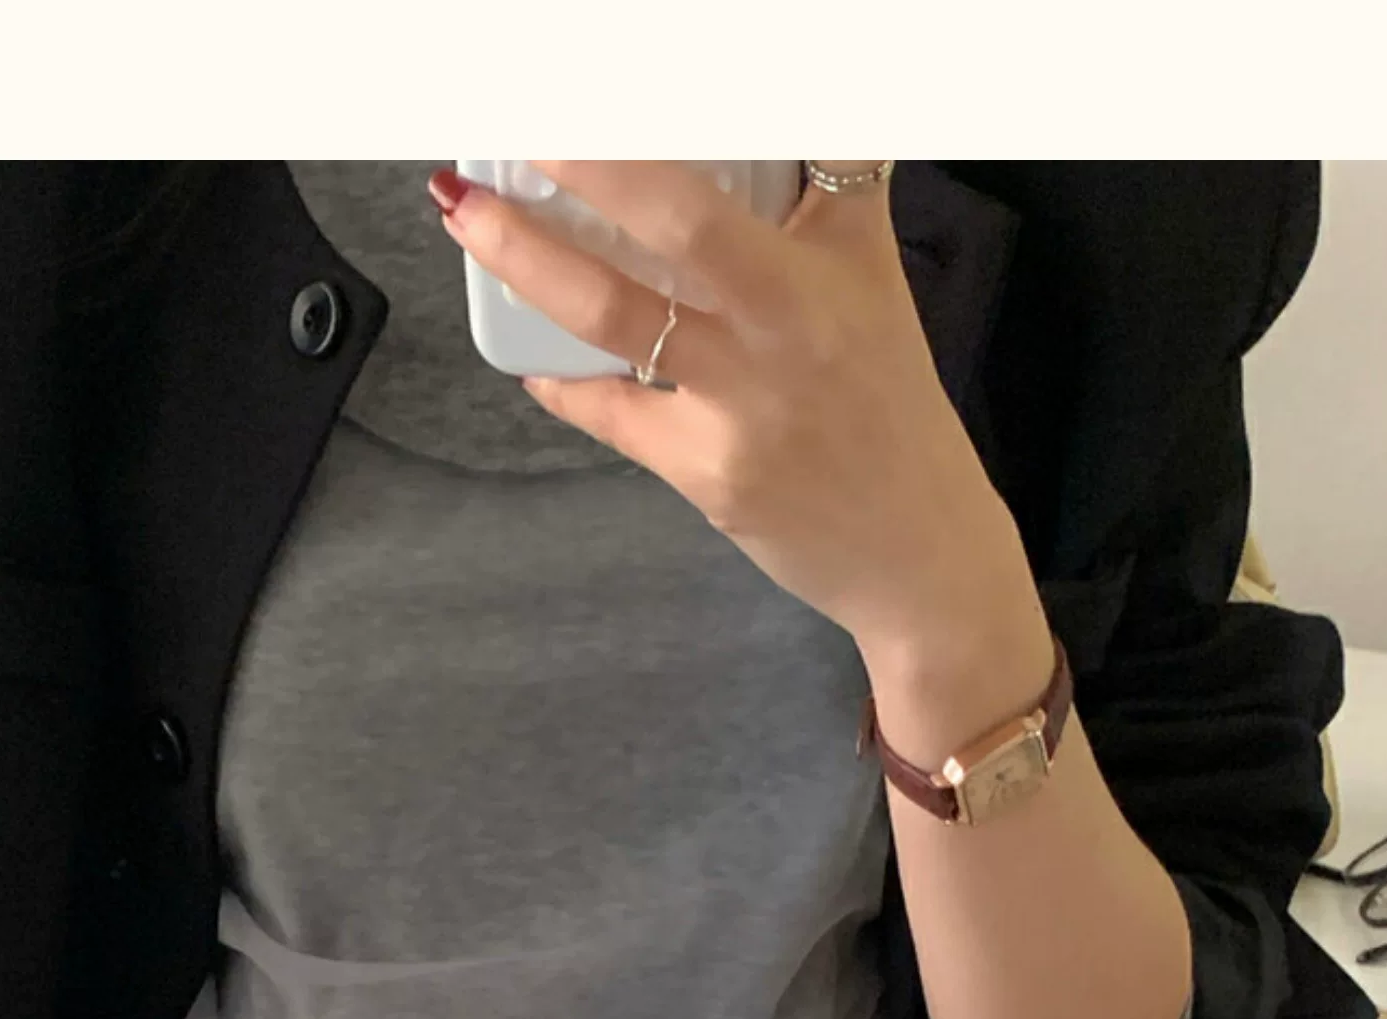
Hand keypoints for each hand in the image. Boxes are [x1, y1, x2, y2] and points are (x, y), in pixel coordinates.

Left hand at [432, 160, 1047, 735]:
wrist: (918, 550)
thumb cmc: (887, 406)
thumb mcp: (869, 276)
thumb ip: (827, 192)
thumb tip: (783, 136)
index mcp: (830, 261)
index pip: (761, 161)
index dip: (658, 137)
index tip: (587, 100)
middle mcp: (789, 322)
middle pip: (676, 222)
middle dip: (584, 163)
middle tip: (513, 127)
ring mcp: (744, 401)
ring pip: (617, 314)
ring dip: (528, 257)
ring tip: (468, 216)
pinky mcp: (709, 471)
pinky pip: (612, 409)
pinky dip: (562, 380)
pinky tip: (532, 360)